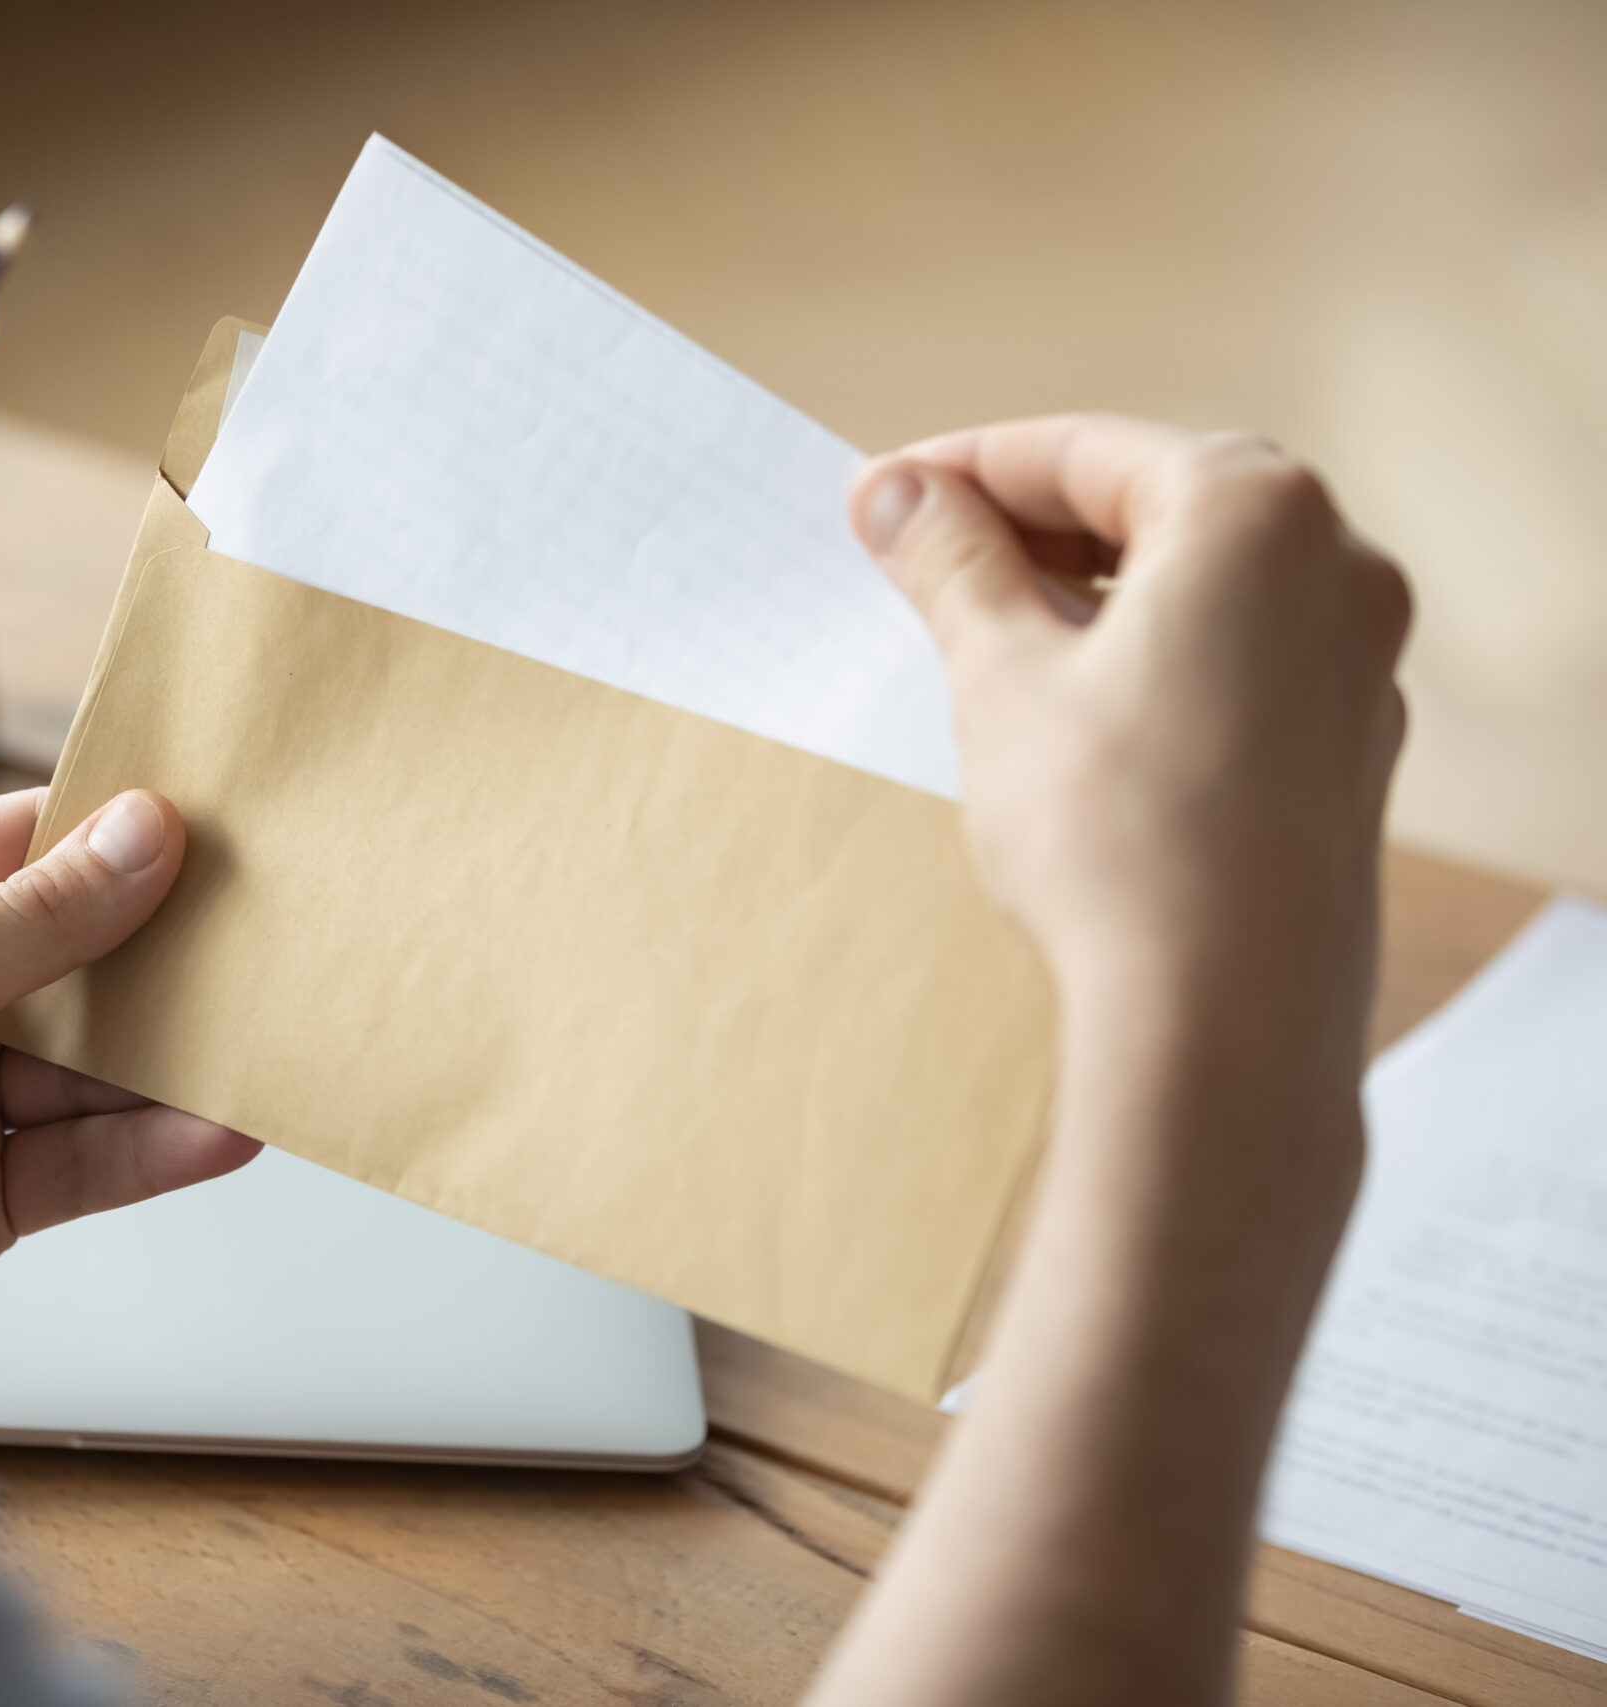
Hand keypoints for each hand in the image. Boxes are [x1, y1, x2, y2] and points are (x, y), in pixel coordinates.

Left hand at [0, 788, 258, 1397]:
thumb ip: (28, 924)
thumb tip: (139, 838)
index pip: (28, 846)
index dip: (124, 837)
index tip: (227, 826)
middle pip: (82, 958)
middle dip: (169, 959)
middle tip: (275, 940)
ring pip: (99, 1065)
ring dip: (177, 1064)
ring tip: (269, 1044)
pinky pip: (90, 1159)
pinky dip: (155, 1148)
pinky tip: (221, 1132)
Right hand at [810, 425, 1411, 1705]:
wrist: (1218, 1067)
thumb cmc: (1113, 869)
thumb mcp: (1000, 694)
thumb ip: (950, 572)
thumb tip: (895, 495)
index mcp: (1264, 523)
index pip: (1088, 445)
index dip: (959, 465)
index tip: (860, 497)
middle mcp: (1338, 595)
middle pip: (1142, 519)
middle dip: (1008, 538)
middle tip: (883, 577)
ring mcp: (1347, 701)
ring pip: (1175, 616)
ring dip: (1059, 627)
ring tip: (934, 678)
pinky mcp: (1328, 801)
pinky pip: (1200, 702)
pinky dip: (1108, 703)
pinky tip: (1024, 766)